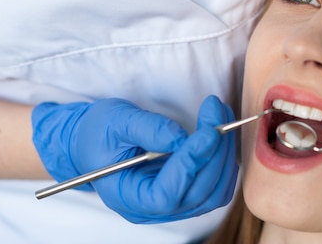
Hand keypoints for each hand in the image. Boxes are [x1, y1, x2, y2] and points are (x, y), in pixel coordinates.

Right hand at [32, 95, 237, 222]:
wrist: (97, 140)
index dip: (191, 164)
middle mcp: (152, 209)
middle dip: (215, 152)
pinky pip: (217, 184)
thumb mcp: (115, 120)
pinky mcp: (186, 191)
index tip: (209, 131)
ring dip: (224, 154)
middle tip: (217, 112)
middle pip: (198, 194)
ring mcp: (173, 204)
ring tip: (220, 114)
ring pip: (214, 191)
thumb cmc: (99, 132)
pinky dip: (224, 158)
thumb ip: (147, 129)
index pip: (167, 194)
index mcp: (128, 196)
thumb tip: (181, 138)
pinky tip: (220, 129)